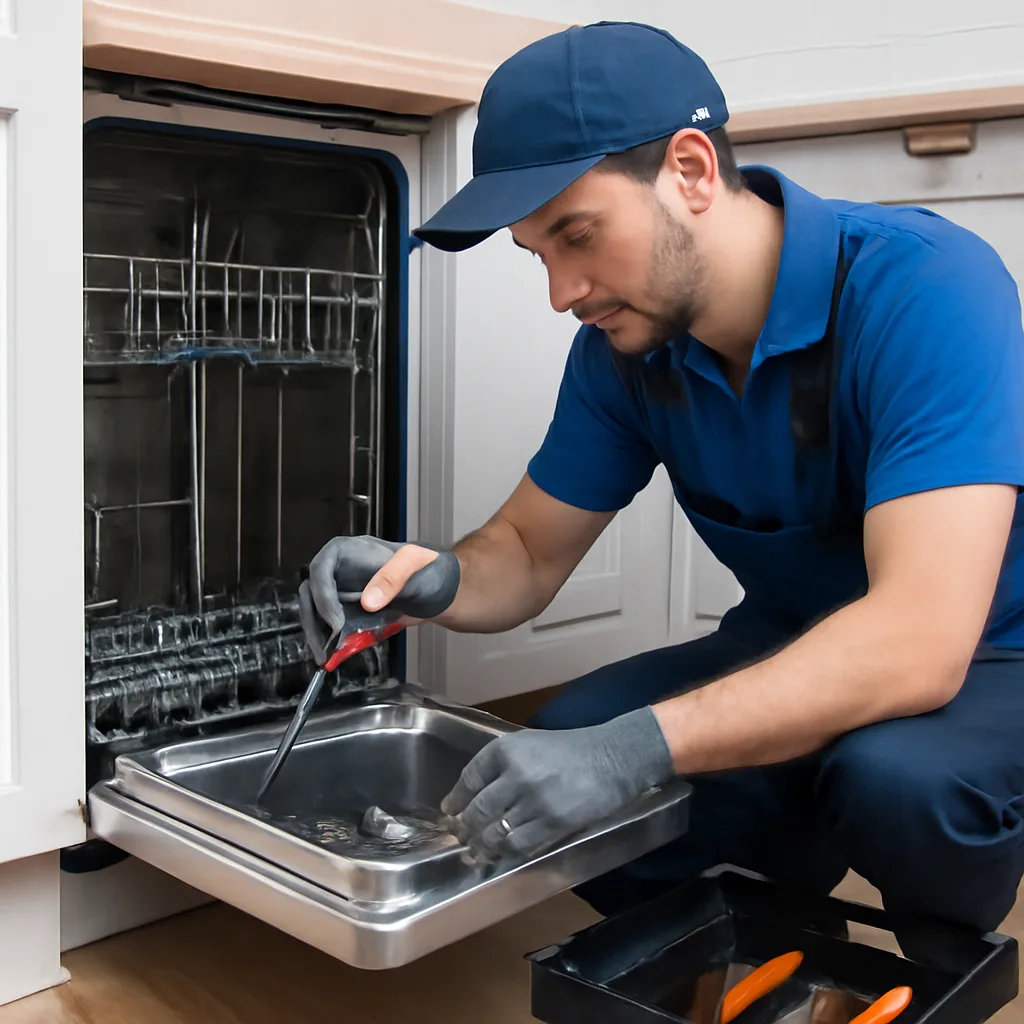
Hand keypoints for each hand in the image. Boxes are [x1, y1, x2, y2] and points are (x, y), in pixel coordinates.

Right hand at [298, 535, 459, 663]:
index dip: (323, 594)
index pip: (322, 568)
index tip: (335, 620)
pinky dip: (330, 641)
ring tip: (324, 657)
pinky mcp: (351, 613)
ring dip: (316, 634)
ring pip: (316, 611)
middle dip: (313, 619)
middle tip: (324, 646)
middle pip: (312, 592)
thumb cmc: (428, 568)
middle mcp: (341, 571)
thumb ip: (393, 577)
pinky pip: (332, 626)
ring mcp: (344, 592)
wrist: (440, 590)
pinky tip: (333, 657)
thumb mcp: (415, 564)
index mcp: (350, 551)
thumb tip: (367, 602)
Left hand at [440, 707, 674, 861]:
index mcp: (505, 749)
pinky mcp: (553, 822)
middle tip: (461, 839)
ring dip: (482, 846)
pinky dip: (506, 853)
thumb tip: (472, 795)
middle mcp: (515, 773)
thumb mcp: (529, 745)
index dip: (456, 801)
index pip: (468, 779)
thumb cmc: (571, 749)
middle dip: (465, 829)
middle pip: (477, 810)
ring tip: (477, 853)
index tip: (449, 814)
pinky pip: (519, 845)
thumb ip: (502, 766)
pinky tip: (502, 855)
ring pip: (495, 831)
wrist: (612, 757)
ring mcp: (533, 799)